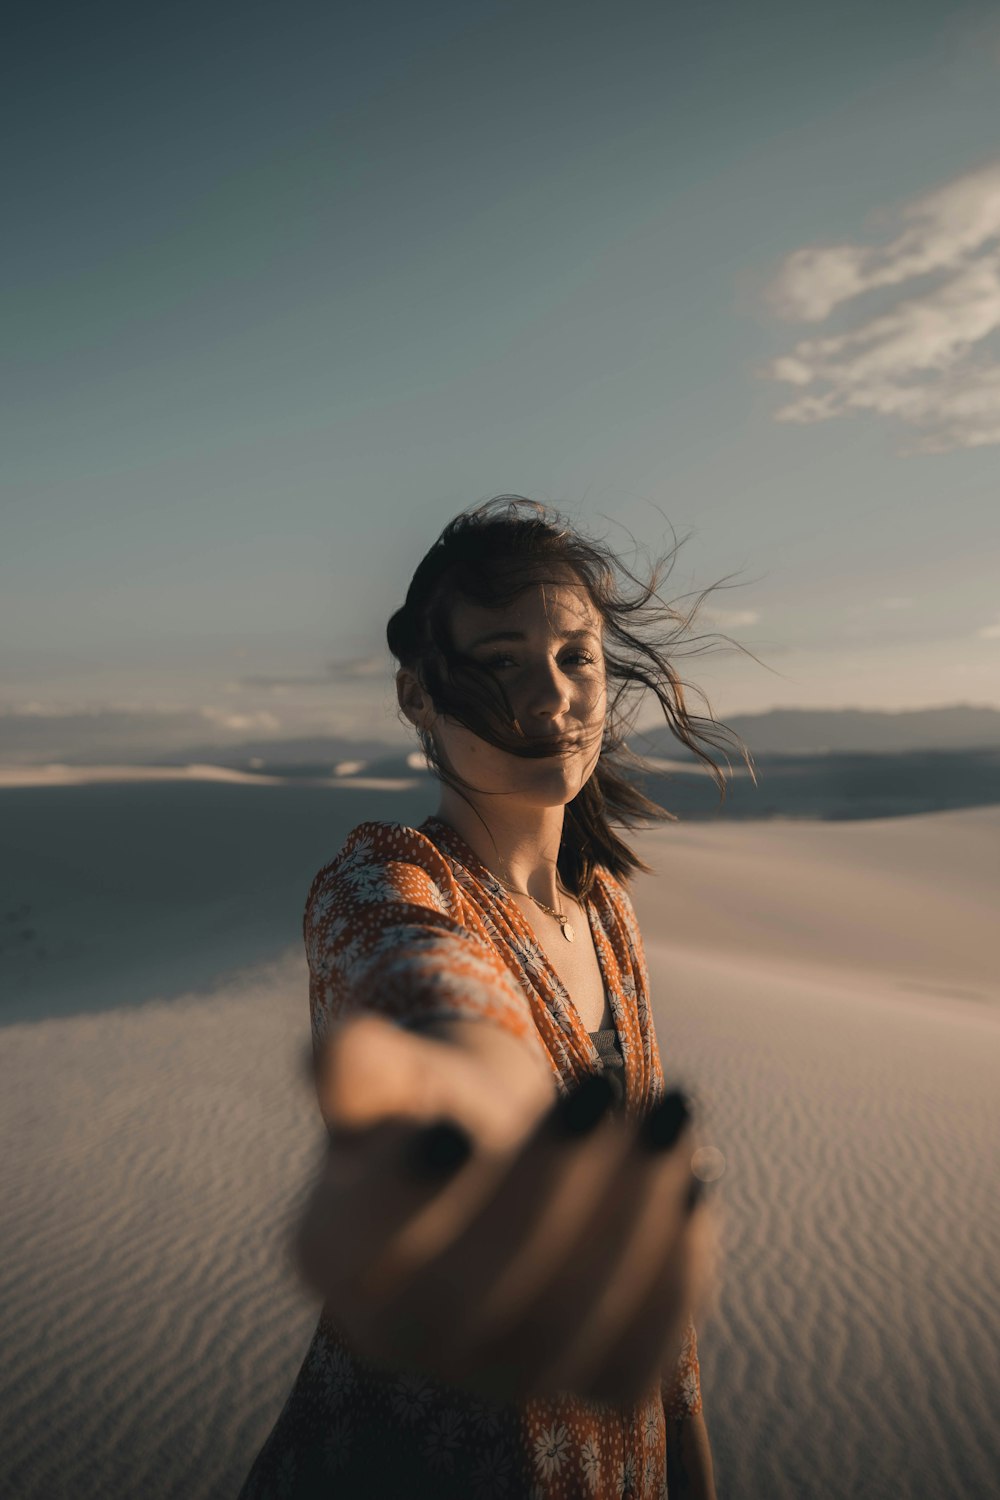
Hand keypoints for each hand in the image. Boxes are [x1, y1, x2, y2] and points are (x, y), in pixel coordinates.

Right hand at [295, 1013, 715, 1406]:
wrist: (504, 1149)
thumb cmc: (436, 1103)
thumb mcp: (394, 1071)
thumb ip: (362, 1062)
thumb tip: (331, 1052)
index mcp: (335, 1251)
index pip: (356, 1252)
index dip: (405, 1204)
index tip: (456, 1129)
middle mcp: (404, 1336)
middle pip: (469, 1302)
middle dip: (544, 1193)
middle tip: (594, 1090)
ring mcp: (496, 1371)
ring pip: (566, 1336)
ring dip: (632, 1221)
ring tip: (670, 1113)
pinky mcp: (586, 1380)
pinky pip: (635, 1363)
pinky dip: (675, 1276)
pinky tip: (695, 1181)